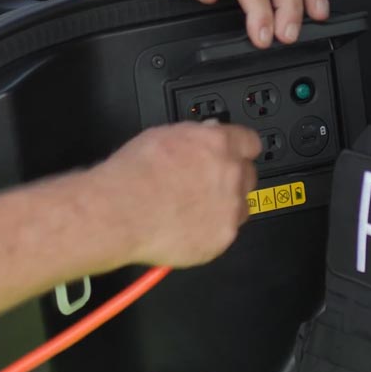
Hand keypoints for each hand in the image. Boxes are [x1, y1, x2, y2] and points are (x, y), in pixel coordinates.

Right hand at [88, 122, 259, 267]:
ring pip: (241, 207)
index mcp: (219, 144)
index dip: (240, 149)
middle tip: (208, 186)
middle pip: (248, 175)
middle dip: (232, 179)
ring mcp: (230, 208)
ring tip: (194, 210)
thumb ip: (194, 135)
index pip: (250, 142)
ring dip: (225, 207)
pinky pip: (225, 234)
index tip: (236, 154)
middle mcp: (231, 175)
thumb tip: (204, 134)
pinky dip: (211, 233)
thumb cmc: (133, 175)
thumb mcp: (163, 135)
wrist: (120, 211)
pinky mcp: (222, 237)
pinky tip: (188, 228)